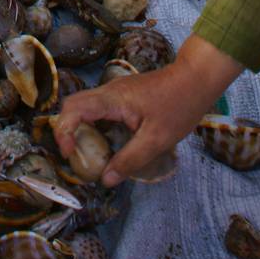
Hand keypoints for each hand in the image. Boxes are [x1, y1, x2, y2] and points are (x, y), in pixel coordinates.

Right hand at [52, 35, 242, 184]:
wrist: (195, 79)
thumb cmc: (178, 107)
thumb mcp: (156, 140)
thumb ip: (129, 160)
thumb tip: (105, 179)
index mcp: (112, 99)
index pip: (74, 109)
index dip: (64, 131)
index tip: (69, 154)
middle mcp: (108, 92)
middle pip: (73, 105)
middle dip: (67, 130)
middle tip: (75, 156)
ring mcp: (115, 91)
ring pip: (85, 106)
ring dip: (80, 128)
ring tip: (89, 154)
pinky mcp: (123, 95)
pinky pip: (98, 108)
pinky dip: (94, 125)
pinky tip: (107, 142)